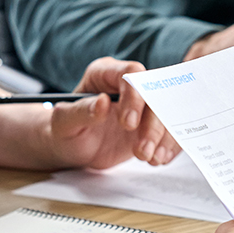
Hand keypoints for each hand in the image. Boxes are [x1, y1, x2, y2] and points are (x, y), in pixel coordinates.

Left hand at [49, 57, 180, 168]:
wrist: (72, 147)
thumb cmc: (64, 130)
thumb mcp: (64, 122)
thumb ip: (82, 111)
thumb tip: (102, 102)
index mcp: (105, 73)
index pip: (130, 74)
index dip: (135, 97)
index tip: (129, 124)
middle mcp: (128, 85)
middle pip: (155, 95)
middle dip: (154, 124)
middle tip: (142, 150)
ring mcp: (142, 105)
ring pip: (166, 113)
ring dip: (164, 138)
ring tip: (151, 158)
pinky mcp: (151, 123)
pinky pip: (169, 130)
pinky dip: (169, 145)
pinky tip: (159, 159)